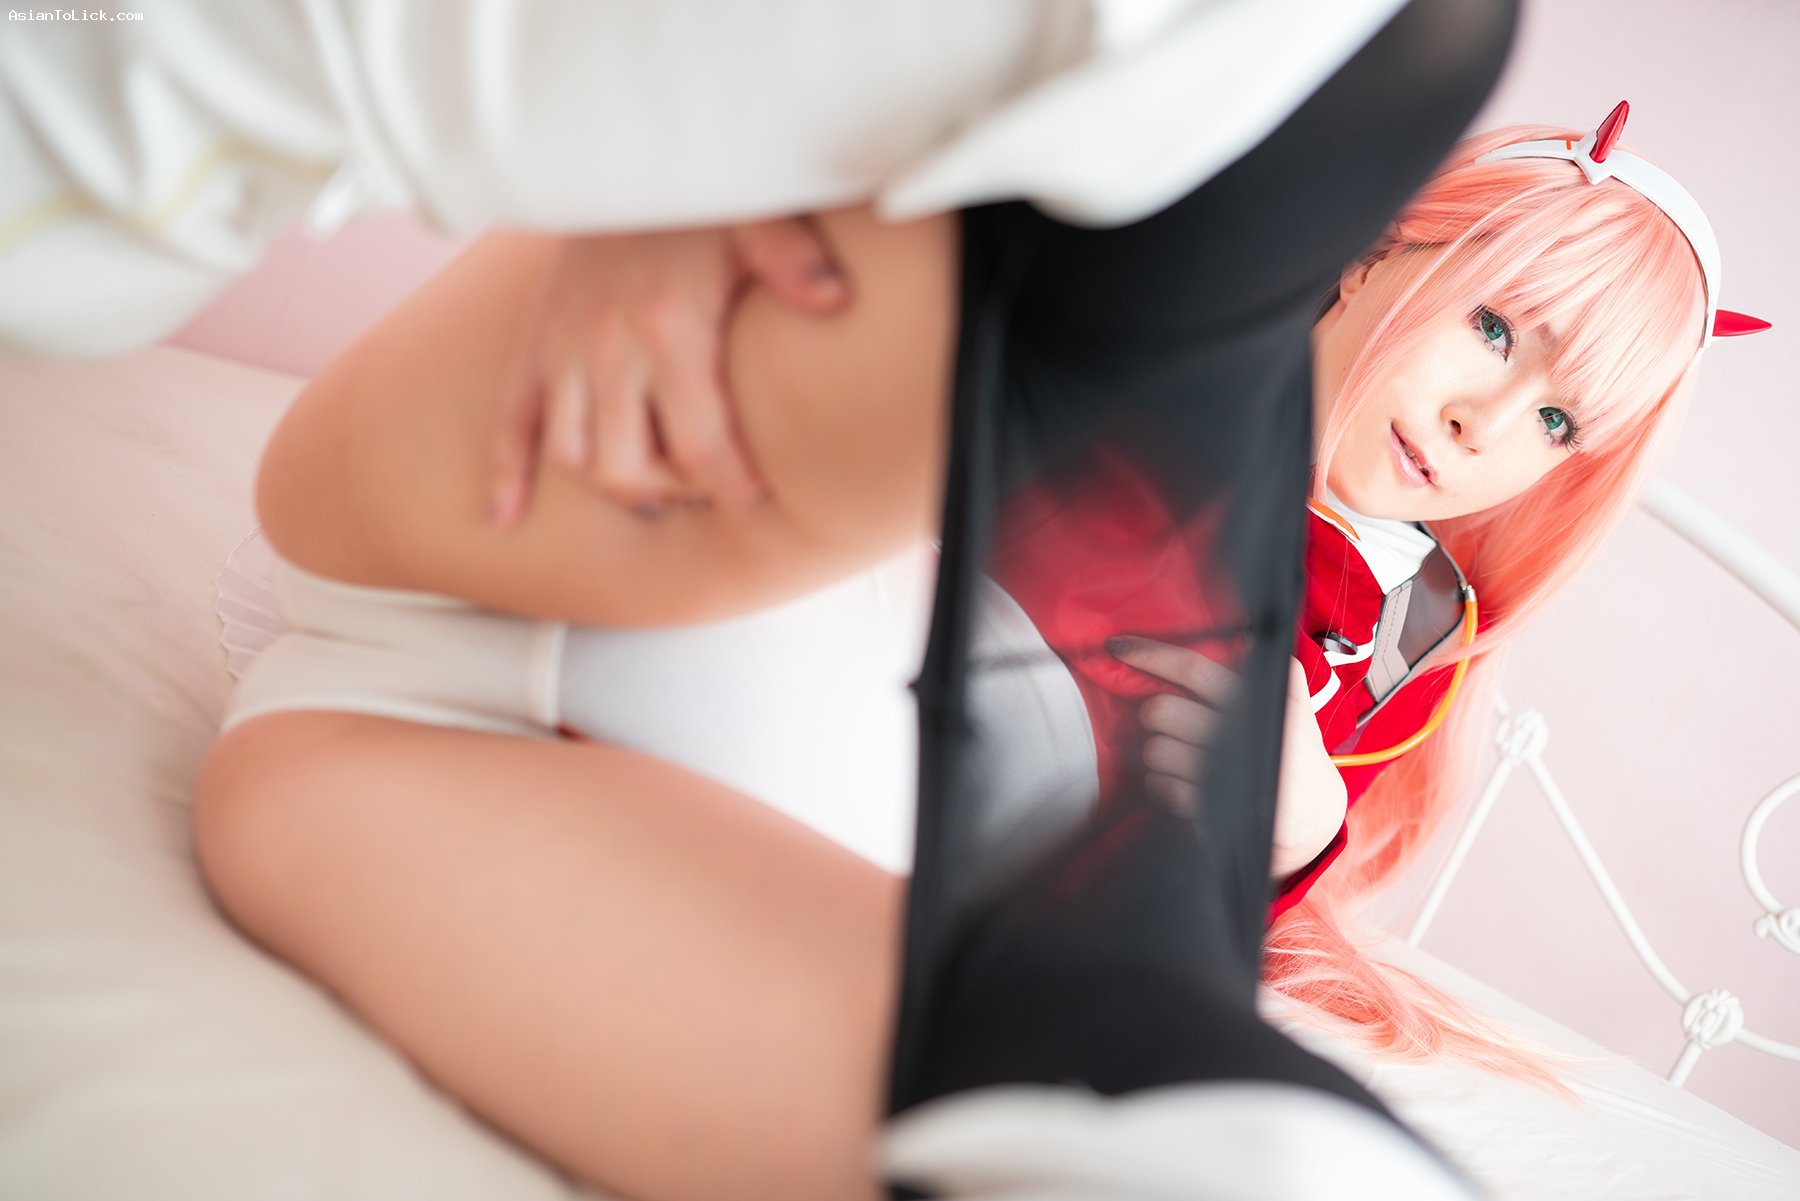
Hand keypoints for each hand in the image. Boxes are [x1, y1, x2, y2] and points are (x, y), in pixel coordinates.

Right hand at [486, 216, 849, 525]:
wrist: (619, 157)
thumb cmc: (696, 201)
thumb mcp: (755, 220)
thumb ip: (793, 262)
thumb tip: (834, 300)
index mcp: (671, 327)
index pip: (699, 443)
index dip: (730, 484)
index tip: (755, 493)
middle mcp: (609, 346)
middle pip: (626, 466)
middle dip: (671, 493)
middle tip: (705, 487)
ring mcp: (563, 349)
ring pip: (572, 455)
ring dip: (611, 486)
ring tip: (653, 491)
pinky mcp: (534, 344)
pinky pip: (510, 421)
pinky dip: (505, 472)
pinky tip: (506, 515)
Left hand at [1107, 638, 1347, 880]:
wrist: (1313, 817)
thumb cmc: (1292, 751)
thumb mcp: (1290, 706)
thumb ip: (1264, 672)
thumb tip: (1241, 639)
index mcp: (1258, 698)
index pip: (1192, 667)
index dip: (1150, 654)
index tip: (1117, 647)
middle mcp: (1241, 732)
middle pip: (1159, 710)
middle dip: (1155, 715)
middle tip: (1171, 723)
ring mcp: (1225, 774)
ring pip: (1154, 750)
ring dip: (1159, 754)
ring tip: (1184, 758)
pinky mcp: (1211, 809)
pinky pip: (1159, 787)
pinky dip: (1164, 785)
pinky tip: (1186, 785)